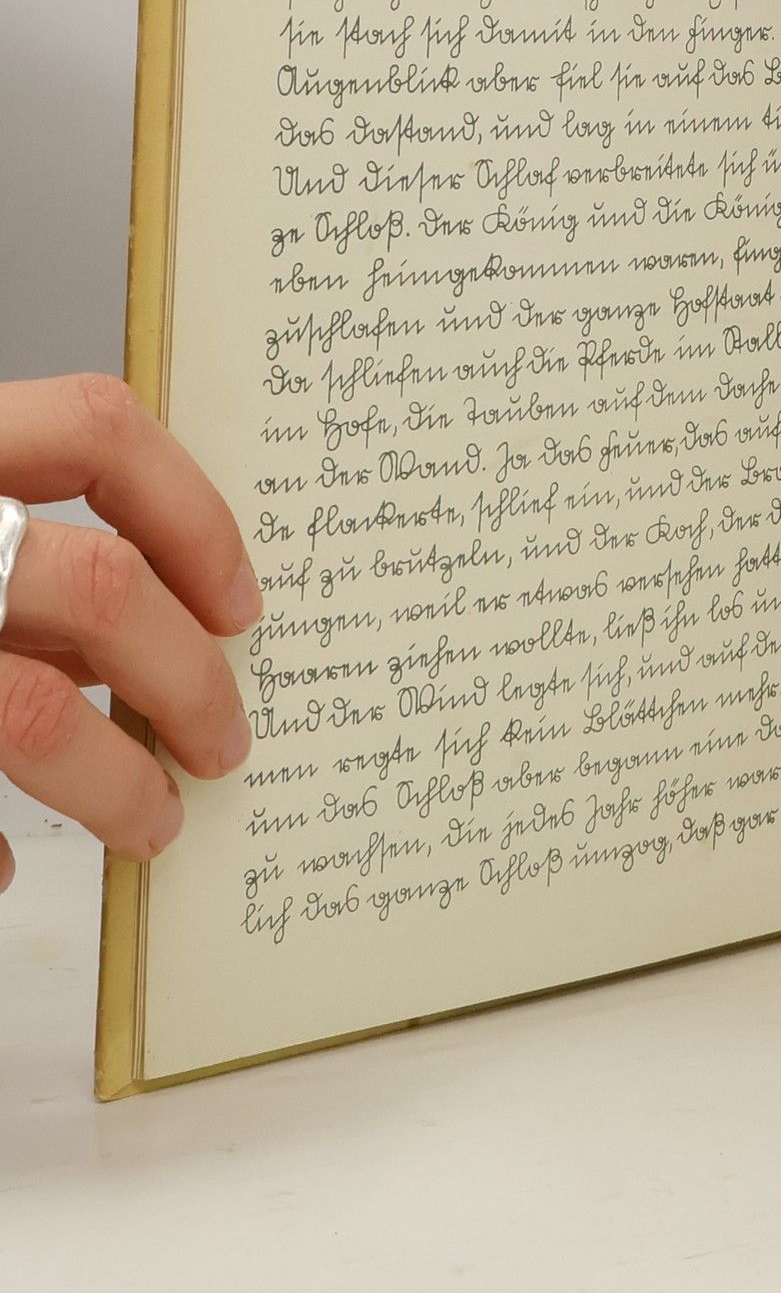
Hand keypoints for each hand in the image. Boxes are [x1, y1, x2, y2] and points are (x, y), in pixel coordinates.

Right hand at [0, 376, 257, 892]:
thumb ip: (29, 543)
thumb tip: (174, 616)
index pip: (92, 429)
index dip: (188, 512)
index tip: (244, 602)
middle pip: (96, 586)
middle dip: (185, 679)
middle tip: (227, 744)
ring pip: (32, 713)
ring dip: (112, 785)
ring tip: (152, 824)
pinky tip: (4, 863)